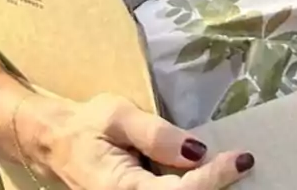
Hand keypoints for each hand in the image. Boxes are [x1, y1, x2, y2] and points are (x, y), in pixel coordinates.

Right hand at [23, 93, 254, 189]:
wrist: (55, 144)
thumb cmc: (85, 125)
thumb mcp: (117, 115)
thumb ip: (156, 134)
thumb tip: (196, 151)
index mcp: (122, 189)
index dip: (214, 179)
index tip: (241, 159)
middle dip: (216, 187)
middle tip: (241, 163)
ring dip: (206, 187)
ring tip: (228, 167)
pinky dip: (193, 186)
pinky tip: (207, 172)